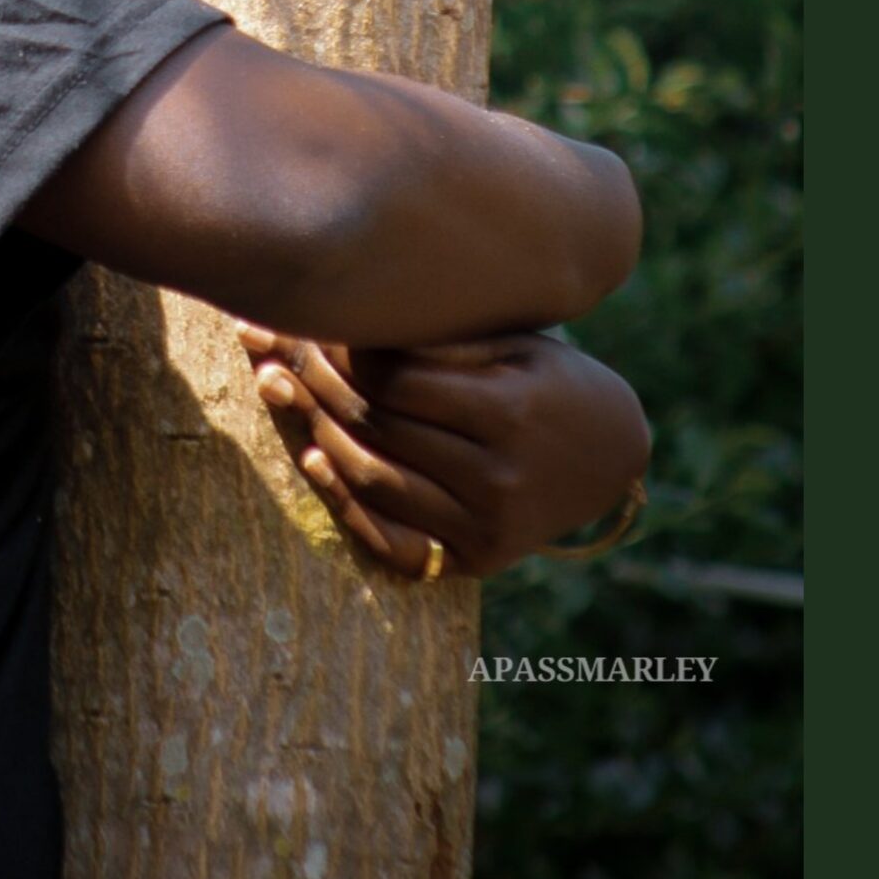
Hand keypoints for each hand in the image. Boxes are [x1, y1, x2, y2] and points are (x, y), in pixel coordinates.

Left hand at [240, 324, 650, 579]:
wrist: (611, 452)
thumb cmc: (547, 375)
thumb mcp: (512, 342)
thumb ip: (441, 338)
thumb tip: (347, 320)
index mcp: (508, 410)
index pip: (394, 381)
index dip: (338, 349)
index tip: (302, 319)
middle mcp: (498, 473)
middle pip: (378, 425)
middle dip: (314, 381)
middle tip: (266, 344)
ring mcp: (488, 524)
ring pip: (376, 478)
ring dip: (316, 433)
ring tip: (277, 388)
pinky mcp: (481, 558)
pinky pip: (396, 534)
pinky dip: (347, 500)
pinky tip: (314, 459)